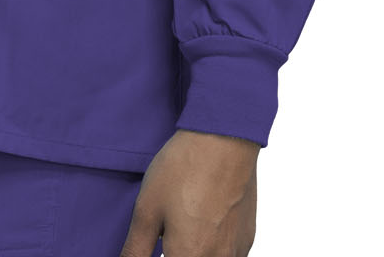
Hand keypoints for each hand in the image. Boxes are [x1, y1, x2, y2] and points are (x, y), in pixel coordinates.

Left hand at [119, 129, 258, 256]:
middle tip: (166, 234)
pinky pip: (227, 255)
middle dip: (175, 252)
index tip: (156, 243)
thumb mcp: (147, 209)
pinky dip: (213, 247)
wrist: (225, 138)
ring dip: (194, 252)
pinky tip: (204, 223)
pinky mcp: (247, 238)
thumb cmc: (185, 168)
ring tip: (184, 224)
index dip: (160, 253)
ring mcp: (235, 252)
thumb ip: (135, 249)